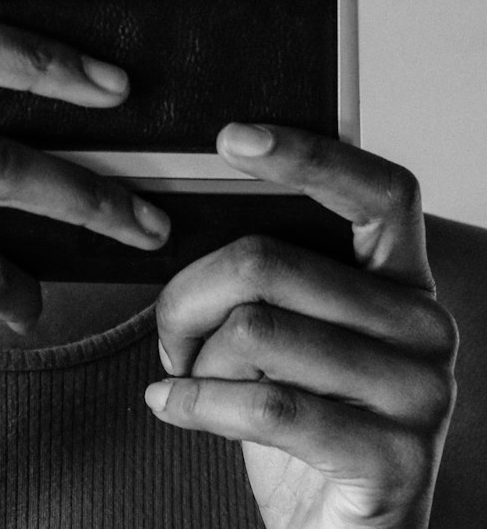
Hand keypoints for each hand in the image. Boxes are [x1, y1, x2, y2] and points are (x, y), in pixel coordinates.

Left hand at [145, 125, 457, 528]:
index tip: (230, 137)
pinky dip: (197, 404)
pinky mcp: (394, 460)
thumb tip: (199, 203)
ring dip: (194, 358)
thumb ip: (273, 275)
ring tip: (187, 379)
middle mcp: (427, 329)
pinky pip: (266, 405)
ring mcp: (421, 396)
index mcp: (403, 282)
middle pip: (271, 260)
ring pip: (256, 330)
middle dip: (189, 293)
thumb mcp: (290, 336)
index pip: (380, 189)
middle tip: (170, 331)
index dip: (308, 154)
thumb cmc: (302, 426)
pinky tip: (172, 406)